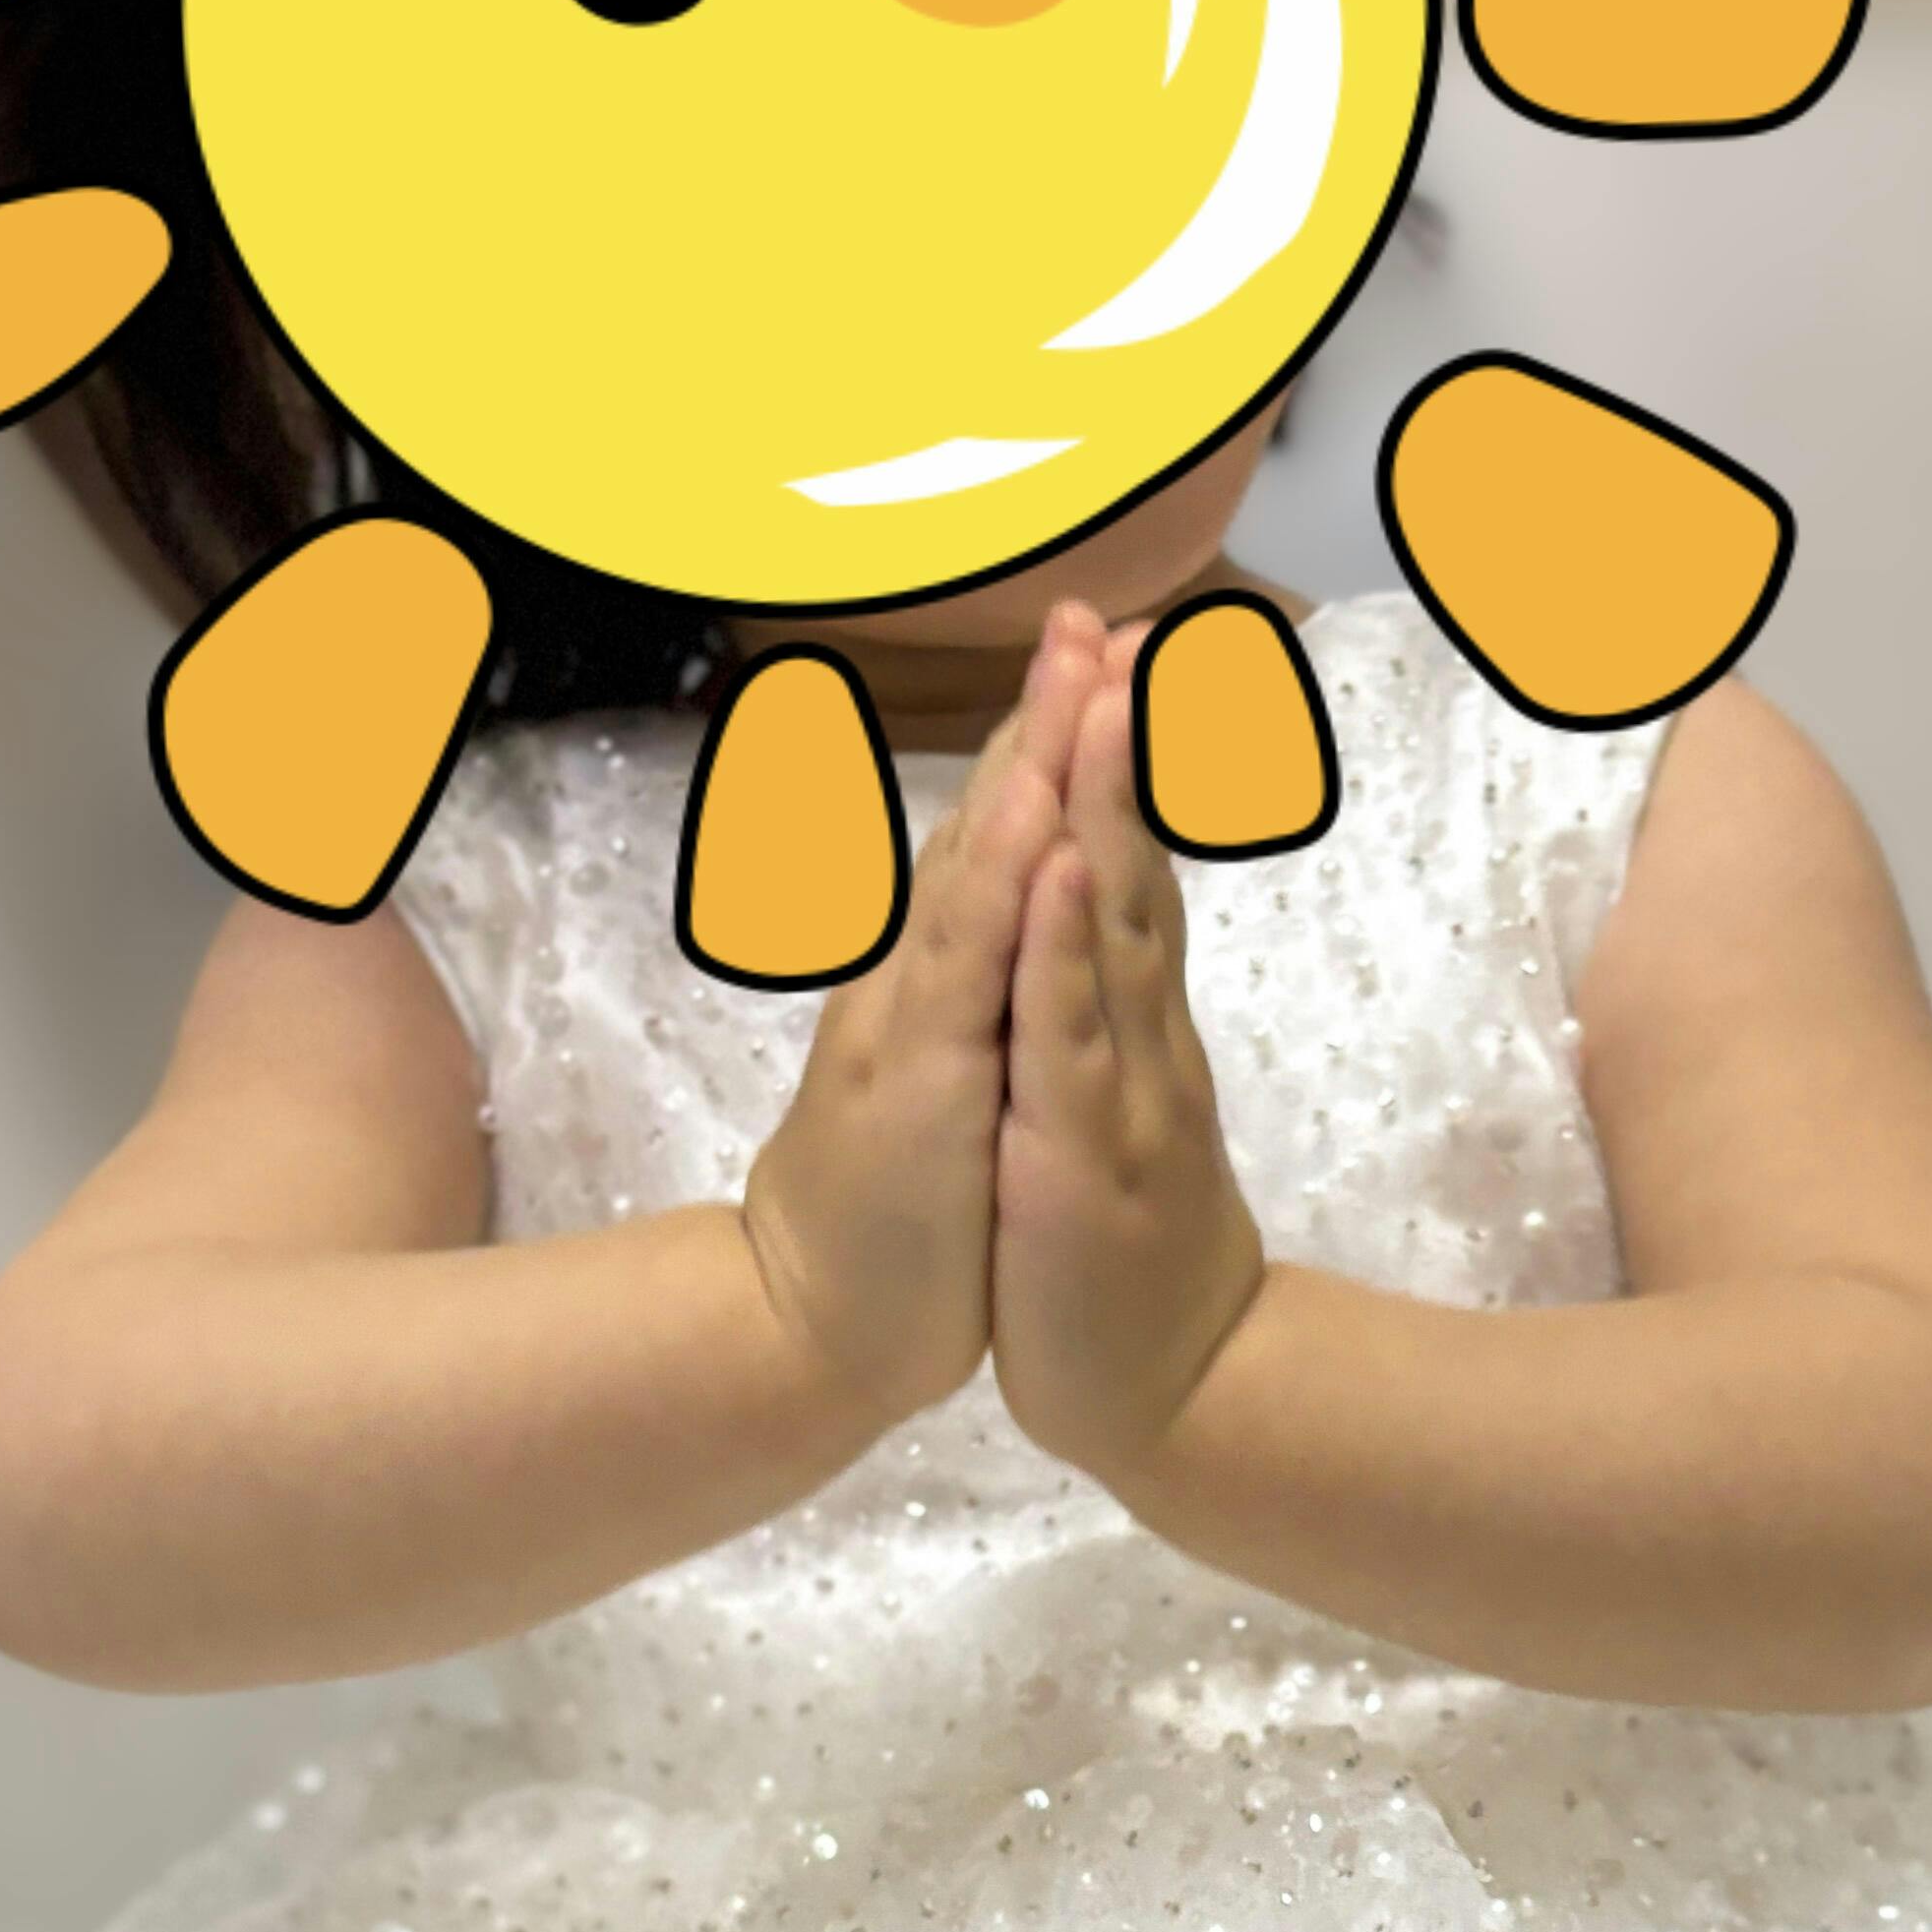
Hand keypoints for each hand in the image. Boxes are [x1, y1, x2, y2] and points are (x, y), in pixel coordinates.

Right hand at [737, 609, 1099, 1433]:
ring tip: (1073, 672)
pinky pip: (967, 975)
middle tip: (1088, 613)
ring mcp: (916, 1018)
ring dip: (1027, 766)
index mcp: (947, 973)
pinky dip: (1000, 894)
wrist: (827, 1318)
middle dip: (1043, 715)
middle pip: (990, 822)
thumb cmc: (899, 1201)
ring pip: (978, 871)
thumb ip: (969, 988)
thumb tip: (1005, 916)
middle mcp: (924, 973)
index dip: (1052, 741)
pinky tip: (1034, 826)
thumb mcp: (950, 1074)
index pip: (1006, 836)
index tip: (1104, 651)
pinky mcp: (919, 1082)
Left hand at [990, 629, 1267, 1489]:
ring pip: (1110, 923)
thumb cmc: (1119, 1250)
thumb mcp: (1107, 1105)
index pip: (1120, 858)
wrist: (1164, 1390)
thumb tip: (1099, 921)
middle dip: (1115, 737)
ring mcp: (1117, 1083)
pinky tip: (1064, 870)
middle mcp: (1132, 1028)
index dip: (1111, 755)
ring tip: (1101, 698)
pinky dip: (1067, 947)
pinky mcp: (1084, 1150)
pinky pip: (1074, 1035)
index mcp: (1122, 1015)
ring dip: (1101, 807)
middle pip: (1127, 858)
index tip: (1108, 642)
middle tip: (1114, 619)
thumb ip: (1106, 1011)